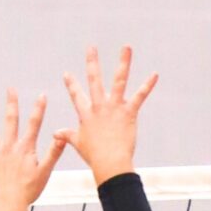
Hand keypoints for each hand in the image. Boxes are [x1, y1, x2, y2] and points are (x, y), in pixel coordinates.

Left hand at [0, 91, 66, 210]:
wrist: (9, 204)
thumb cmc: (29, 190)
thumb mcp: (45, 171)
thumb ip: (54, 152)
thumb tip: (63, 136)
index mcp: (25, 148)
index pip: (34, 124)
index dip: (39, 109)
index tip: (42, 95)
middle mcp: (10, 148)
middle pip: (11, 121)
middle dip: (12, 104)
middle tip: (10, 89)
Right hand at [56, 46, 157, 185]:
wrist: (110, 163)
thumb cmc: (94, 156)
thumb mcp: (78, 144)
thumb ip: (67, 135)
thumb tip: (55, 133)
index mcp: (86, 114)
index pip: (76, 96)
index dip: (71, 84)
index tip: (67, 73)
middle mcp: (99, 107)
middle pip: (94, 80)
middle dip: (92, 62)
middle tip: (91, 47)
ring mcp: (114, 108)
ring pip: (118, 80)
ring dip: (123, 63)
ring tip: (126, 47)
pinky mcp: (128, 112)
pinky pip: (139, 96)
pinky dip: (147, 85)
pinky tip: (154, 75)